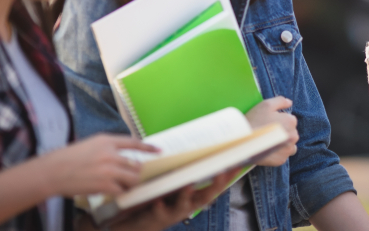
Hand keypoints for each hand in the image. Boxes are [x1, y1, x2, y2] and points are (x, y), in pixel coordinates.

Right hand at [40, 134, 157, 197]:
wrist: (52, 171)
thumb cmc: (68, 159)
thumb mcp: (89, 145)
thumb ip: (107, 148)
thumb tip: (121, 156)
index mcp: (107, 140)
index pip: (134, 143)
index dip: (148, 148)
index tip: (158, 151)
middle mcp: (110, 153)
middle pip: (136, 164)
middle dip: (135, 173)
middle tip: (131, 177)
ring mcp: (109, 169)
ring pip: (132, 178)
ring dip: (129, 183)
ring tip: (122, 185)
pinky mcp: (104, 184)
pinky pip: (121, 190)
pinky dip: (120, 192)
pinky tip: (114, 192)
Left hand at [113, 171, 235, 230]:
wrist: (130, 223)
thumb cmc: (152, 200)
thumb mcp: (168, 183)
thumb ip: (178, 169)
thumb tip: (191, 146)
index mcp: (191, 195)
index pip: (213, 185)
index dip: (226, 176)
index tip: (239, 163)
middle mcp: (185, 206)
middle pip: (204, 196)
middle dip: (214, 185)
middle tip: (221, 172)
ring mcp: (172, 214)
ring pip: (184, 206)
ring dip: (187, 195)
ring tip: (188, 184)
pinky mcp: (155, 219)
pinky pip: (159, 213)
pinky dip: (161, 207)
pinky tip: (159, 201)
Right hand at [245, 96, 298, 166]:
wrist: (242, 140)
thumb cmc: (254, 120)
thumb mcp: (266, 104)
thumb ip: (281, 101)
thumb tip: (290, 103)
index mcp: (291, 122)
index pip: (290, 120)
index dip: (280, 120)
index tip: (269, 122)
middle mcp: (293, 136)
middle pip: (291, 132)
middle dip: (283, 131)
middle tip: (268, 131)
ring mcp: (288, 149)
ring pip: (289, 145)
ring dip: (283, 143)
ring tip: (269, 141)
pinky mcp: (281, 160)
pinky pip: (283, 155)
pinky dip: (277, 153)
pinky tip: (267, 149)